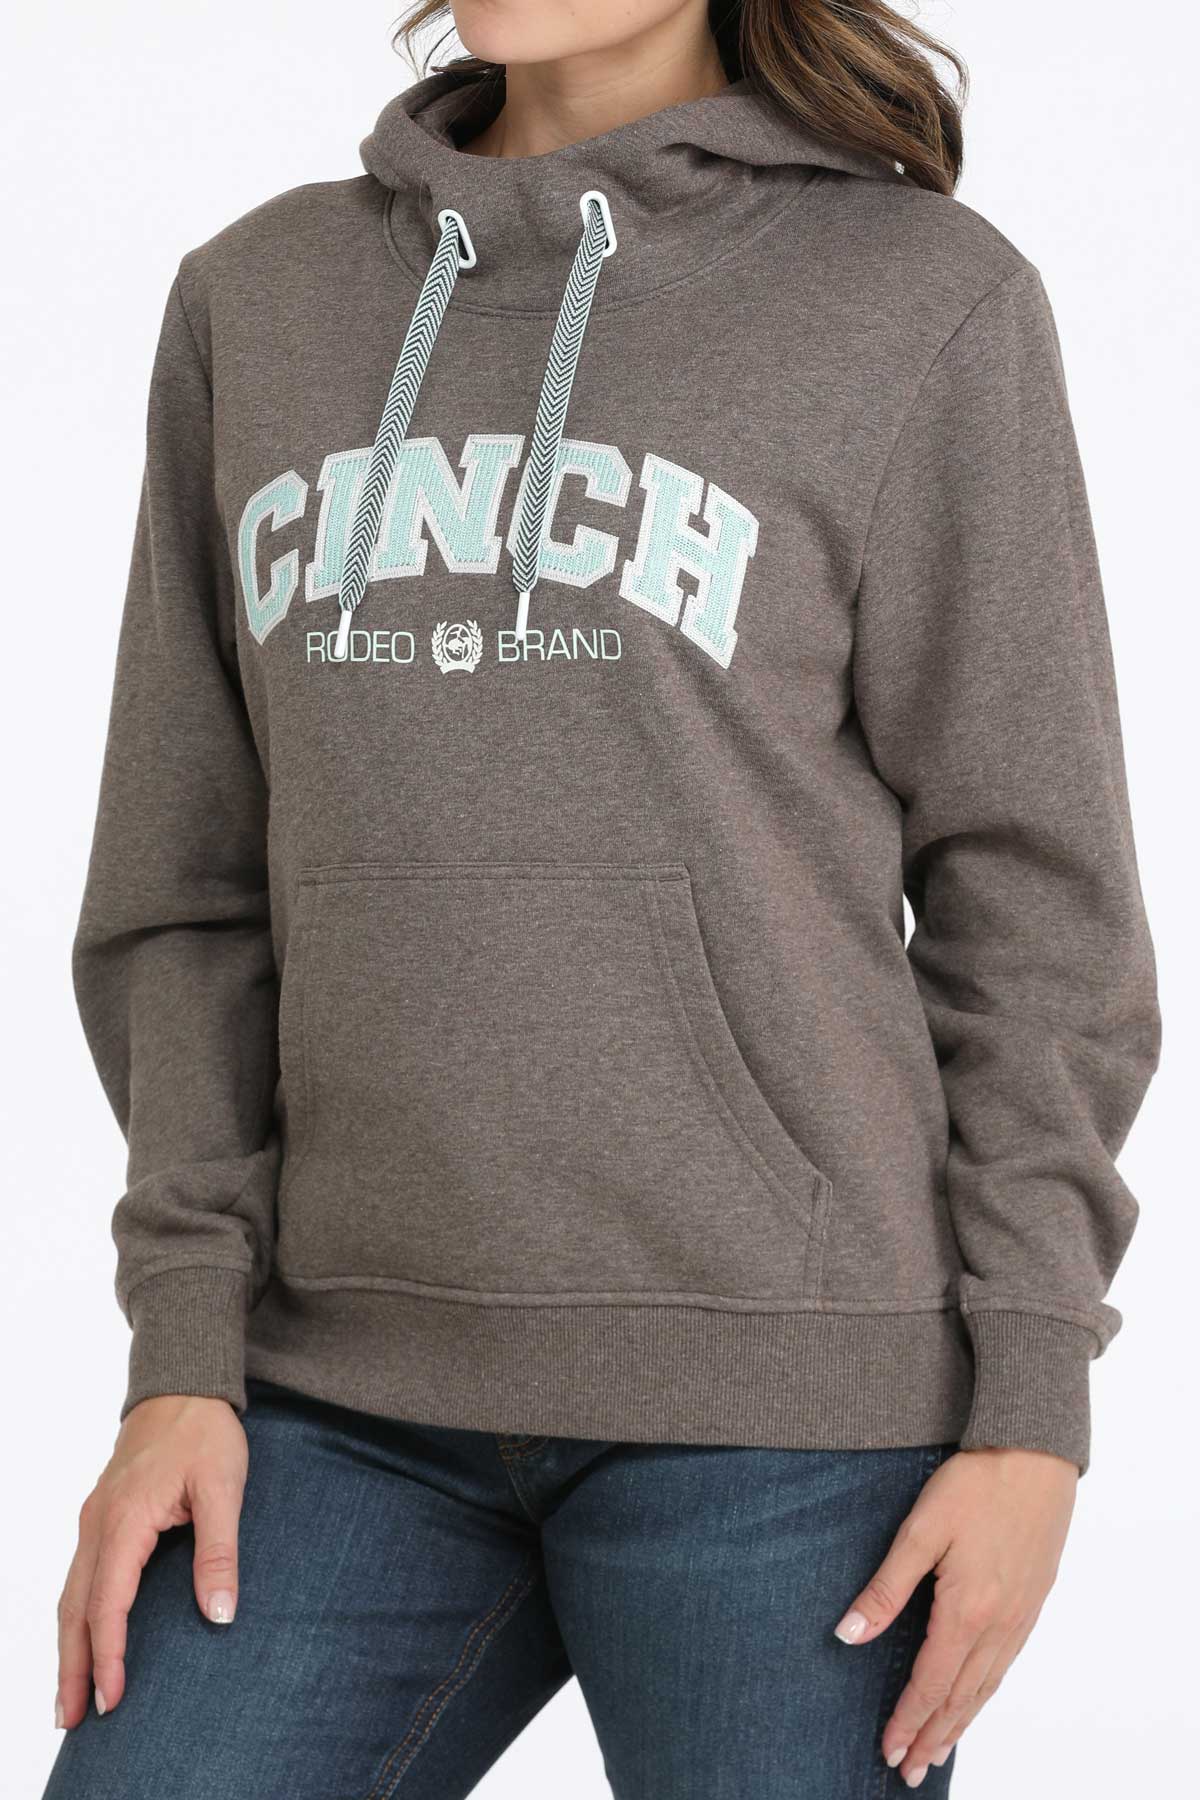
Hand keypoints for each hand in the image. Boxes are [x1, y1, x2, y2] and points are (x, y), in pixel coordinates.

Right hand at [56, 1394, 247, 1726]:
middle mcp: (98, 1524)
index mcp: (126, 1520)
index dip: (109, 1656)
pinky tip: (82, 1637)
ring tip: (69, 1696)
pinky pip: (78, 1575)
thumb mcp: (224, 1487)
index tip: (113, 1700)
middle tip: (70, 1720)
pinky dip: (75, 1615)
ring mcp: (94, 1519)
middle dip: (71, 1668)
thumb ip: (220, 1551)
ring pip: (70, 1594)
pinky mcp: (100, 1515)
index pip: (109, 1604)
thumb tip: (220, 1613)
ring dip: (68, 1646)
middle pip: (75, 1609)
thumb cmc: (204, 1433)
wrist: (181, 1385)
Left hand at [834, 1447, 1077, 1786]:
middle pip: (960, 1697)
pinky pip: (1005, 1666)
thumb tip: (848, 1635)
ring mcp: (1021, 1616)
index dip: (908, 1720)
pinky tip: (975, 1699)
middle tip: (909, 1772)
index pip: (931, 1683)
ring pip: (986, 1686)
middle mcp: (999, 1624)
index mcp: (967, 1611)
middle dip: (932, 1737)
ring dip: (960, 1723)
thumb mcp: (921, 1530)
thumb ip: (886, 1587)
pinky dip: (985, 1695)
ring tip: (938, 1752)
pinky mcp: (1032, 1601)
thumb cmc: (975, 1485)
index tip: (888, 1751)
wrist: (1035, 1454)